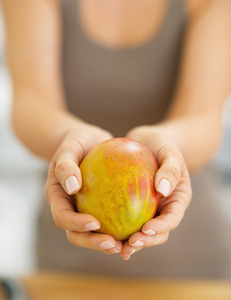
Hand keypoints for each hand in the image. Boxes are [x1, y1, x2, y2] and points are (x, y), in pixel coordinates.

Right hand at [45, 124, 122, 254]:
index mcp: (58, 197)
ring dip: (107, 243)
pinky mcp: (99, 206)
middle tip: (114, 245)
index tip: (95, 223)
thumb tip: (72, 187)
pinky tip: (138, 229)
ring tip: (127, 245)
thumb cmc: (76, 141)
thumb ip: (65, 165)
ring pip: (93, 233)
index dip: (76, 224)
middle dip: (93, 243)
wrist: (87, 140)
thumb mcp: (69, 147)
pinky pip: (110, 220)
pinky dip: (120, 228)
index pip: (62, 217)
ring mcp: (84, 208)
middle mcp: (70, 207)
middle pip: (76, 234)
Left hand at [120, 125, 191, 259]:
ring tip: (113, 247)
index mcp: (176, 199)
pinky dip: (114, 224)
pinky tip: (98, 228)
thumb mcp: (169, 151)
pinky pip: (123, 215)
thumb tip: (162, 190)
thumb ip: (170, 169)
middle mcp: (163, 208)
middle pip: (156, 232)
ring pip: (139, 229)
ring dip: (128, 241)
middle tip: (128, 246)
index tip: (146, 229)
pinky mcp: (133, 203)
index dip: (161, 228)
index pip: (172, 219)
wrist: (150, 140)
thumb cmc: (163, 143)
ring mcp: (149, 207)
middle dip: (144, 242)